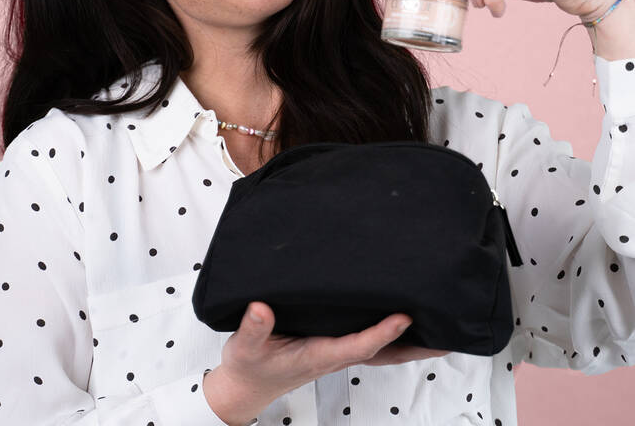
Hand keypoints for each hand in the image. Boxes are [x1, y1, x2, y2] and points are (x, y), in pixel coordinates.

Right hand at [205, 301, 449, 420]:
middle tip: (450, 334)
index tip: (404, 318)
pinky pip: (371, 341)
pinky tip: (403, 322)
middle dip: (417, 347)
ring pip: (382, 350)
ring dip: (411, 341)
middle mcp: (334, 354)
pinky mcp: (333, 346)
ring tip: (440, 325)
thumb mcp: (244, 347)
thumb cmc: (249, 367)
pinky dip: (392, 335)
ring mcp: (337, 352)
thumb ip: (254, 328)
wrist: (246, 387)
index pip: (358, 345)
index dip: (382, 333)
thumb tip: (261, 308)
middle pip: (385, 354)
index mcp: (318, 355)